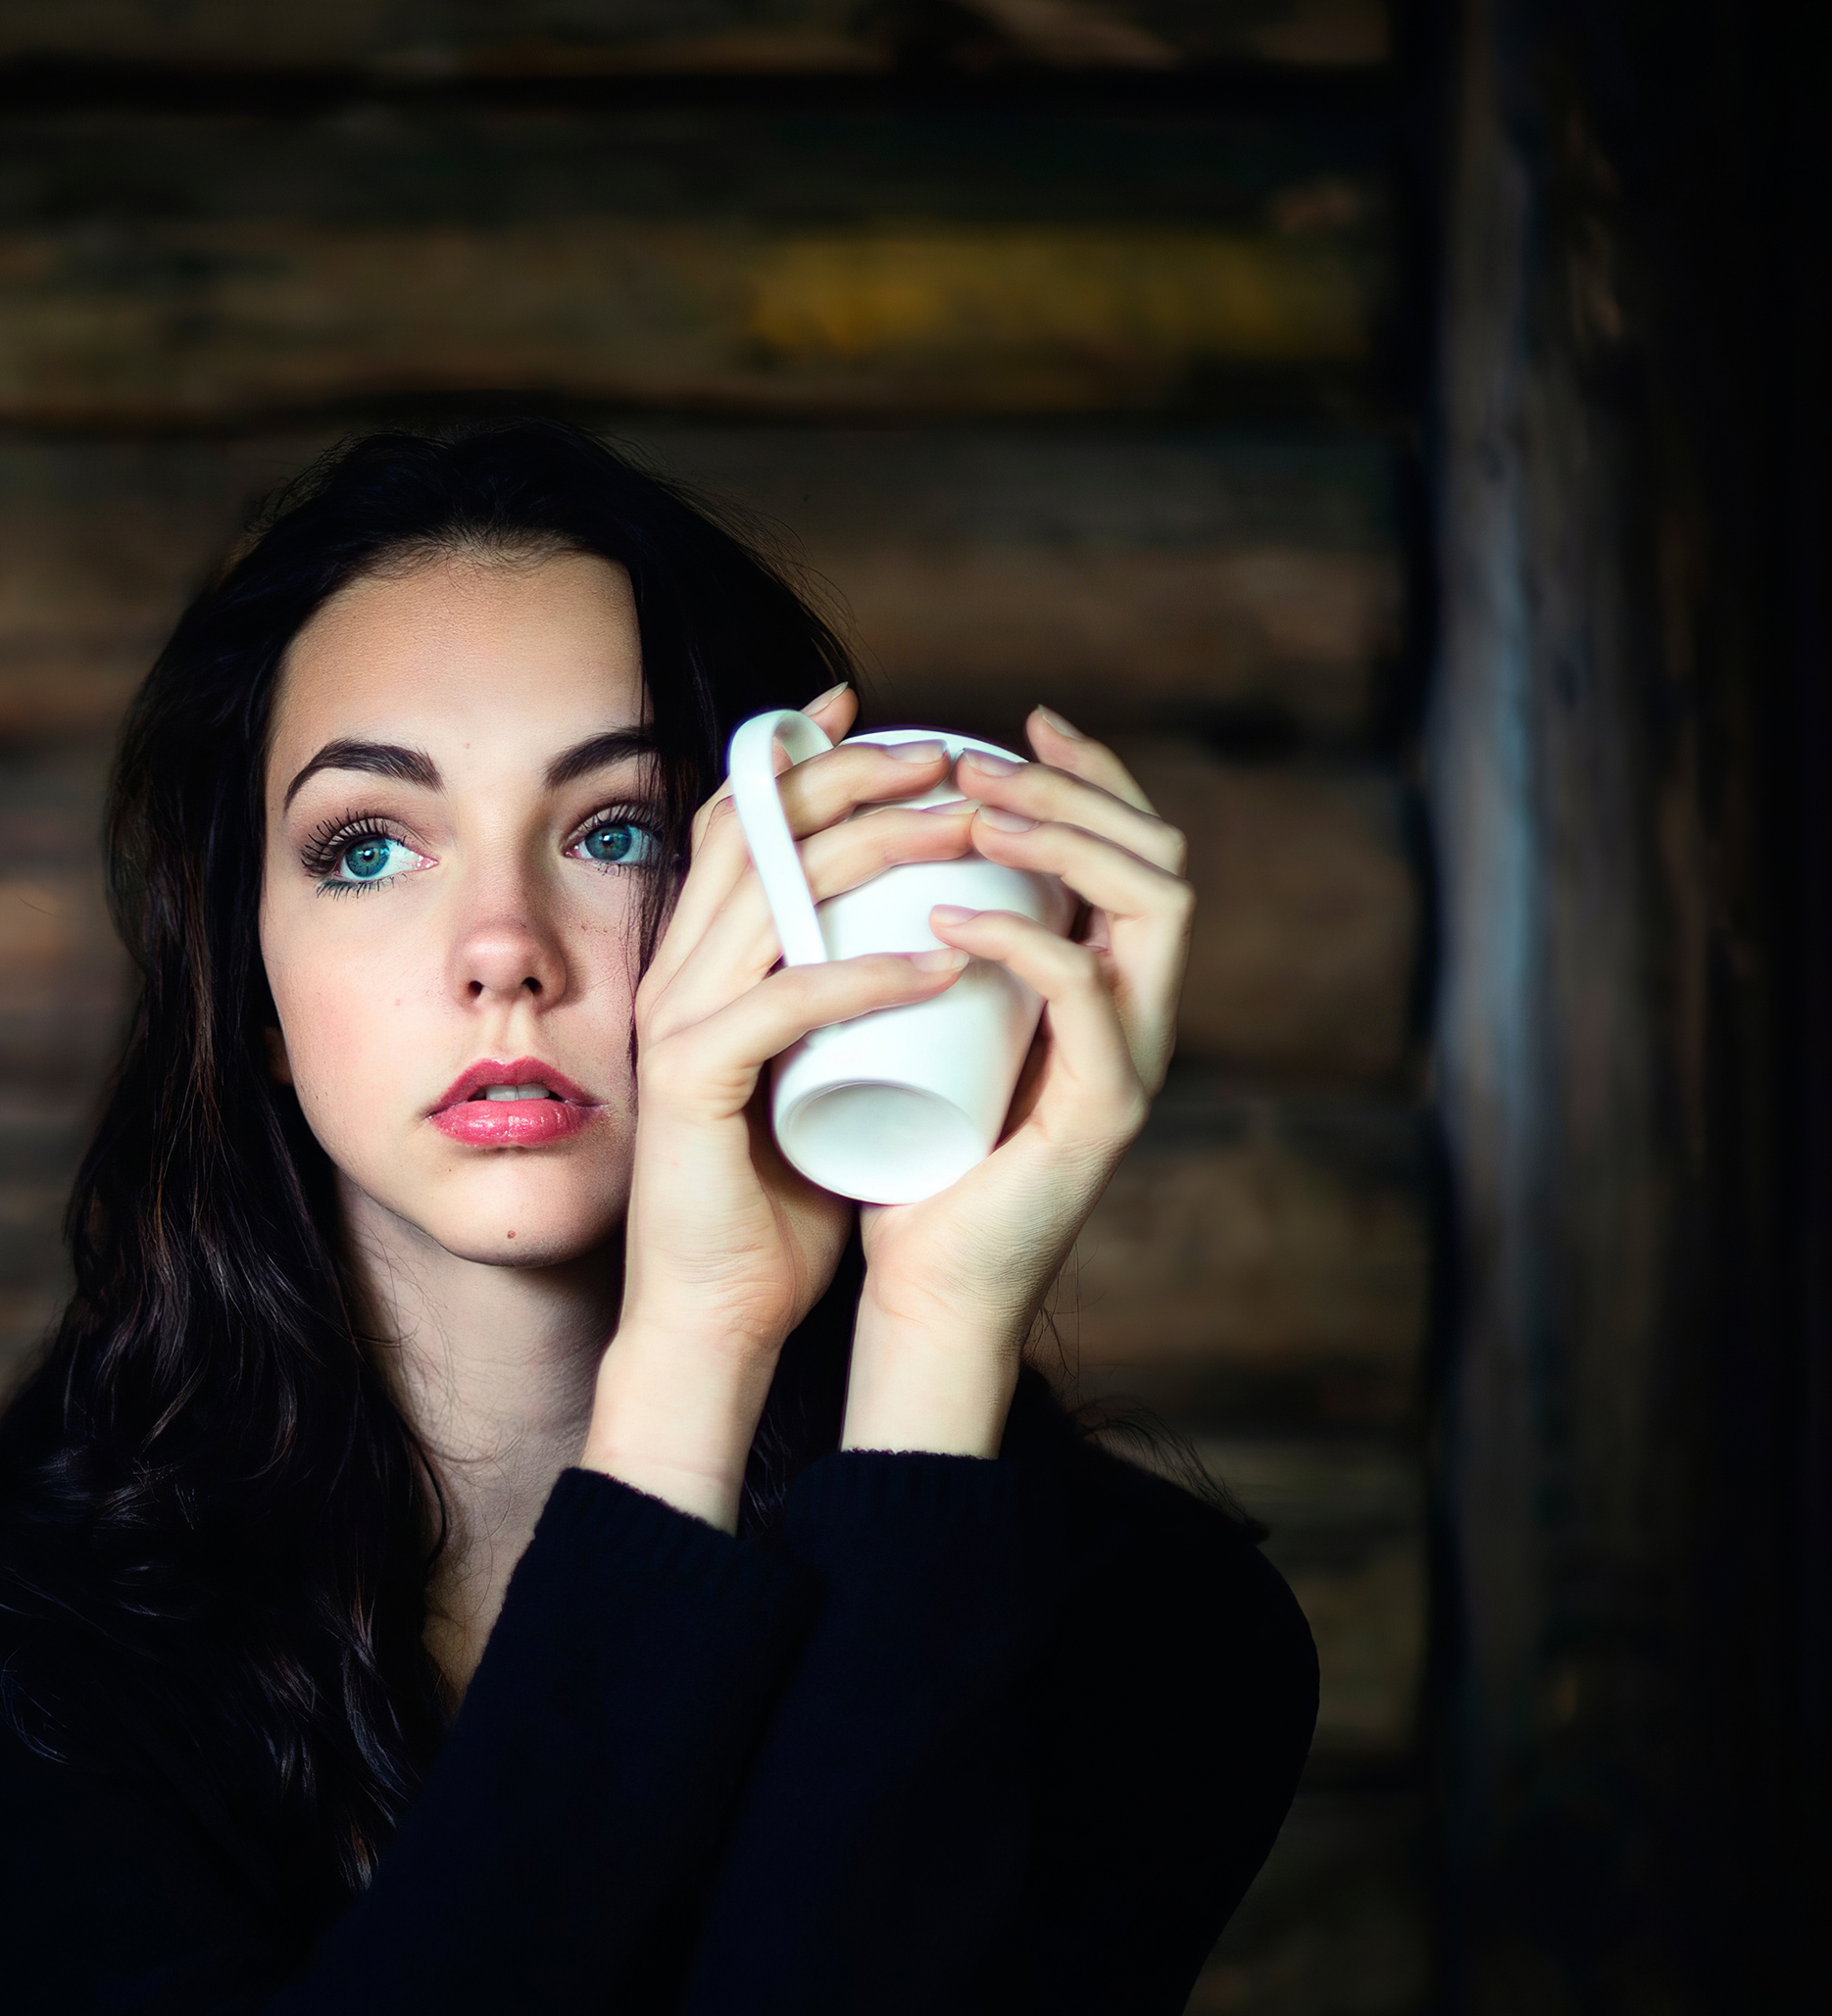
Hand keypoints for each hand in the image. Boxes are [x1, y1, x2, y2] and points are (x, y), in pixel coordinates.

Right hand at [583, 685, 989, 1526]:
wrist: (714, 1312)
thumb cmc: (773, 1203)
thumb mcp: (814, 1069)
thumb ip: (840, 1005)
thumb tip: (927, 938)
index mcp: (696, 962)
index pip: (737, 824)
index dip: (803, 755)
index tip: (889, 719)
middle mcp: (674, 973)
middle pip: (756, 829)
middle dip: (860, 775)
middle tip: (954, 761)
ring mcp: (676, 1021)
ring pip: (776, 894)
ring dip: (883, 850)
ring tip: (974, 836)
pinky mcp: (693, 1079)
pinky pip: (787, 1001)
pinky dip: (866, 975)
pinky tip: (941, 965)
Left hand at [846, 709, 1190, 1455]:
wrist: (920, 1289)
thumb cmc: (906, 1160)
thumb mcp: (911, 1029)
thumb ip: (913, 960)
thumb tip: (856, 861)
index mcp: (1100, 987)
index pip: (1130, 847)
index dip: (1084, 774)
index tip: (1005, 726)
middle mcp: (1136, 1012)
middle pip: (1159, 853)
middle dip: (1075, 787)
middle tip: (979, 760)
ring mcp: (1130, 1058)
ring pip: (1155, 903)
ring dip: (1066, 839)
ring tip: (973, 809)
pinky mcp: (1100, 1112)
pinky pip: (1086, 997)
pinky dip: (1025, 943)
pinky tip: (951, 921)